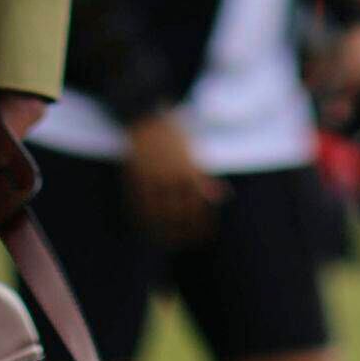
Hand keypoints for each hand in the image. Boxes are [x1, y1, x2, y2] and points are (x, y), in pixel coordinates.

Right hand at [124, 112, 224, 245]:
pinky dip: (145, 220)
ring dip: (166, 231)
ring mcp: (152, 177)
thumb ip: (206, 178)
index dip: (203, 223)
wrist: (146, 117)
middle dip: (187, 231)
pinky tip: (149, 228)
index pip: (200, 205)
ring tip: (171, 242)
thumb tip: (223, 195)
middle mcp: (171, 175)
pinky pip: (140, 206)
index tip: (207, 234)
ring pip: (160, 213)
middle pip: (181, 213)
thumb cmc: (174, 134)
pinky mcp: (136, 178)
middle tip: (190, 242)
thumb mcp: (194, 153)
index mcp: (189, 169)